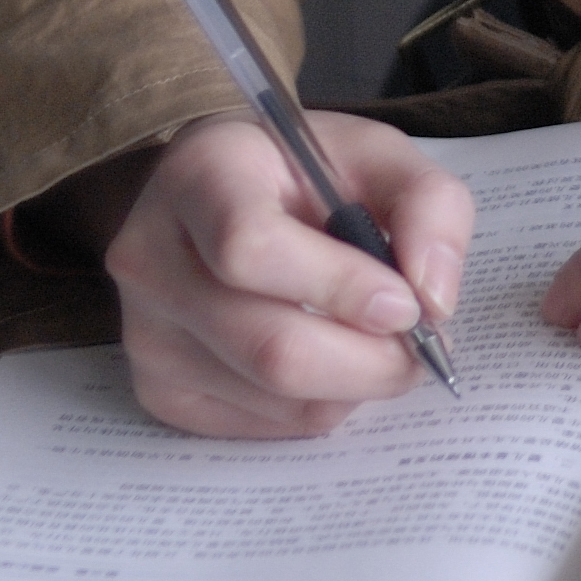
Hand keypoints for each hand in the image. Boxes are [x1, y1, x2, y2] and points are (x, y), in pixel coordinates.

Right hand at [97, 113, 475, 438]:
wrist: (216, 194)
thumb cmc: (303, 171)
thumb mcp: (377, 153)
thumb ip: (428, 205)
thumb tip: (433, 300)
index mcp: (203, 174)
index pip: (251, 247)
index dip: (339, 286)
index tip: (405, 302)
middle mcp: (152, 258)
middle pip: (268, 346)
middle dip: (367, 360)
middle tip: (419, 349)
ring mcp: (146, 333)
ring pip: (270, 396)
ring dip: (350, 385)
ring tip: (377, 344)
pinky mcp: (156, 391)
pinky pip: (257, 426)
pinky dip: (316, 405)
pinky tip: (329, 360)